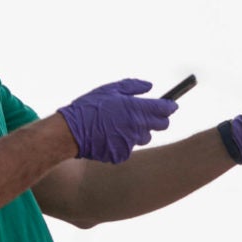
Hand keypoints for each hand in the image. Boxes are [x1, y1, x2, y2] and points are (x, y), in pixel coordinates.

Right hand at [57, 79, 177, 163]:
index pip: (165, 109)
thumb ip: (133, 86)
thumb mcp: (110, 90)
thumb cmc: (88, 107)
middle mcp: (137, 128)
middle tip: (148, 115)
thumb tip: (150, 86)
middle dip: (158, 120)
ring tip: (119, 124)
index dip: (170, 107)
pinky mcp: (121, 155)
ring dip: (138, 131)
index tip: (171, 105)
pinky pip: (128, 148)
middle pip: (161, 126)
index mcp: (136, 109)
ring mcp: (130, 143)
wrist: (69, 132)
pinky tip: (108, 136)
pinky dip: (122, 142)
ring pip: (144, 137)